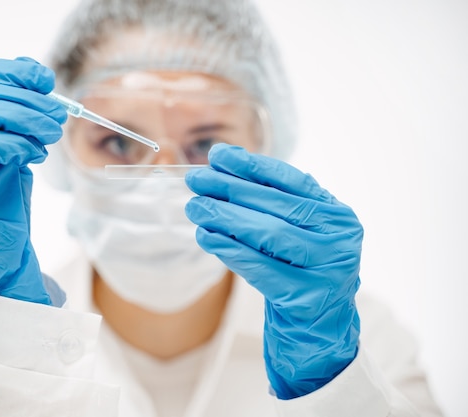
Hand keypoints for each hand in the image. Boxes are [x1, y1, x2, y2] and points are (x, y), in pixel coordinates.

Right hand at [0, 57, 66, 304]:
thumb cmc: (0, 195)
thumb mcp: (10, 144)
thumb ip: (12, 112)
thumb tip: (35, 73)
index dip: (10, 72)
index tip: (44, 79)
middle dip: (24, 97)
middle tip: (56, 113)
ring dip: (24, 117)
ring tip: (51, 132)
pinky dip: (18, 144)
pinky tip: (35, 154)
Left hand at [185, 143, 361, 398]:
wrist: (320, 324)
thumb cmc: (300, 268)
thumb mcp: (297, 230)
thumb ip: (269, 199)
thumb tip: (222, 160)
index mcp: (338, 215)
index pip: (293, 181)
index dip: (253, 166)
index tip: (218, 155)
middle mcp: (339, 238)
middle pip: (276, 206)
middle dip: (231, 189)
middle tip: (195, 180)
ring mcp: (327, 269)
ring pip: (268, 234)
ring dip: (226, 217)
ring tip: (195, 207)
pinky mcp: (305, 297)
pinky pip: (260, 267)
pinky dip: (229, 250)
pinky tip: (206, 237)